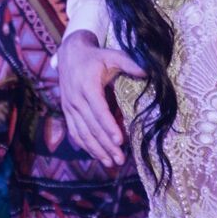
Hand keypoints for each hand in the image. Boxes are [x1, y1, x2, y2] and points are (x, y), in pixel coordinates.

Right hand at [58, 29, 143, 168]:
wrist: (69, 54)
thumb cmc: (95, 57)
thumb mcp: (112, 55)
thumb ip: (129, 63)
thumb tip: (149, 70)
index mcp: (87, 86)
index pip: (99, 110)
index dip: (109, 126)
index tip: (120, 141)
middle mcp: (75, 99)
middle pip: (92, 127)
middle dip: (106, 145)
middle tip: (120, 159)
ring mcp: (69, 107)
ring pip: (82, 133)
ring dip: (96, 150)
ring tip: (111, 163)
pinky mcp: (67, 112)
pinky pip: (75, 132)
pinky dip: (86, 146)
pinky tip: (97, 156)